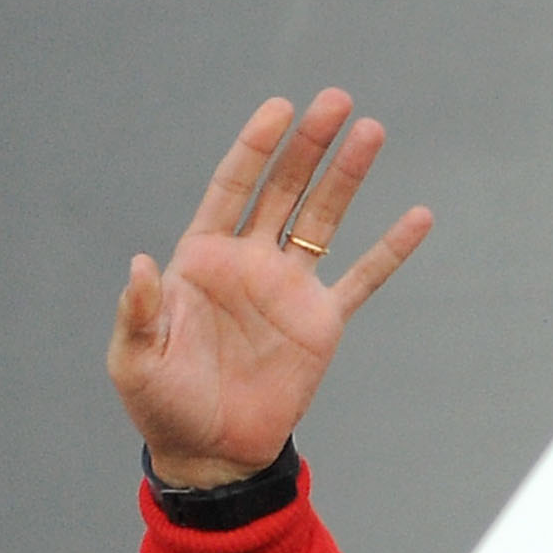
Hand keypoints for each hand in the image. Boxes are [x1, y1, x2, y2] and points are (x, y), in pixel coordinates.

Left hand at [107, 89, 431, 488]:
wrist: (209, 452)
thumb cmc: (162, 404)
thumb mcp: (135, 359)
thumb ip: (138, 311)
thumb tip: (140, 263)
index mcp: (201, 261)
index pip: (232, 189)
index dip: (254, 149)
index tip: (278, 109)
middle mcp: (248, 263)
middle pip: (284, 190)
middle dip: (308, 145)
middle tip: (335, 100)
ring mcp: (287, 289)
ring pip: (323, 219)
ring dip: (346, 176)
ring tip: (371, 130)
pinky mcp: (320, 322)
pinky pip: (361, 279)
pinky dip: (389, 250)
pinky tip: (417, 217)